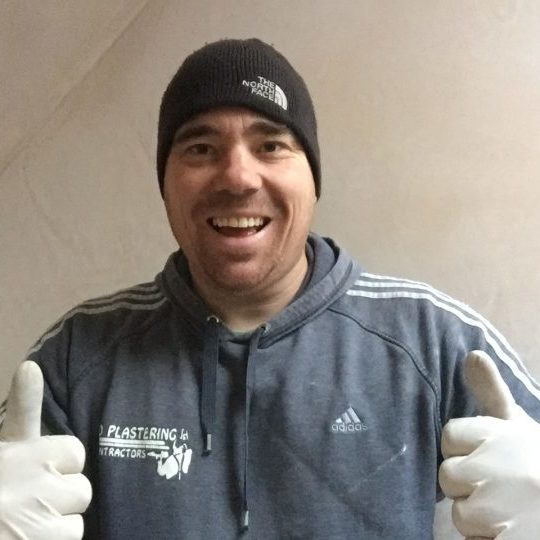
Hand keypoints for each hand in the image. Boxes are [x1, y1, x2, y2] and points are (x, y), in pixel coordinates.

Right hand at [0, 361, 91, 538]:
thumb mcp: (5, 443)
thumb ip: (24, 407)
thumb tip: (30, 366)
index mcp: (24, 453)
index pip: (76, 453)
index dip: (60, 467)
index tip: (36, 474)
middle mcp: (37, 482)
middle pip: (82, 488)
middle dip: (61, 498)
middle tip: (29, 504)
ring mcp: (41, 517)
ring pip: (77, 519)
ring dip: (57, 526)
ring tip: (26, 525)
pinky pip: (72, 539)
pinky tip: (28, 539)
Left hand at [439, 350, 539, 538]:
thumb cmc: (536, 462)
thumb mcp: (517, 426)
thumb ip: (491, 392)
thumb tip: (473, 354)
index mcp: (505, 436)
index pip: (450, 436)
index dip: (464, 450)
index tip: (488, 456)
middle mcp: (506, 469)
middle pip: (448, 476)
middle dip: (468, 486)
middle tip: (500, 488)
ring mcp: (507, 509)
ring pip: (461, 515)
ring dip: (480, 520)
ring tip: (510, 513)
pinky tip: (510, 531)